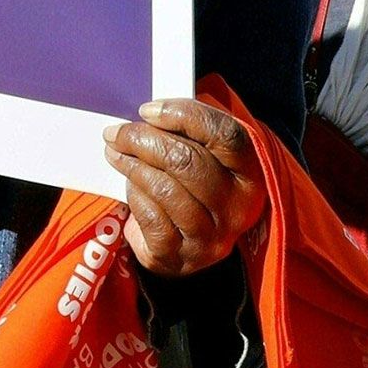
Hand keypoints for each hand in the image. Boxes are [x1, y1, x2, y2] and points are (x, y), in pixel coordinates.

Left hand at [103, 99, 264, 275]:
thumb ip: (187, 132)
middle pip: (187, 161)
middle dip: (143, 140)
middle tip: (117, 133)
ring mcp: (212, 236)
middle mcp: (238, 206)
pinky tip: (130, 186)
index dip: (183, 116)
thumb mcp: (203, 155)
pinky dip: (134, 196)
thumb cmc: (193, 187)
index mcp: (251, 172)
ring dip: (132, 166)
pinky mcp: (183, 256)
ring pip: (165, 189)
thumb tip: (148, 113)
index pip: (225, 135)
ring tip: (116, 154)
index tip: (148, 110)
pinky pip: (151, 217)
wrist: (188, 245)